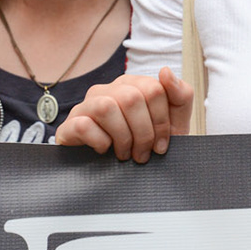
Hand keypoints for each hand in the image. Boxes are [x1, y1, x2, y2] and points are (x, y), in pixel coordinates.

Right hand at [55, 67, 193, 161]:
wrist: (117, 178)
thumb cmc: (145, 146)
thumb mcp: (174, 125)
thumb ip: (181, 96)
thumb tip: (165, 71)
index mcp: (133, 85)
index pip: (154, 89)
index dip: (162, 122)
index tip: (160, 146)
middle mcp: (108, 90)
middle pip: (132, 98)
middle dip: (143, 133)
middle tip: (143, 155)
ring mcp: (86, 105)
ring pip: (107, 107)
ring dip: (122, 138)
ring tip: (125, 155)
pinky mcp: (69, 124)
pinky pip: (84, 125)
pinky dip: (99, 142)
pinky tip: (105, 151)